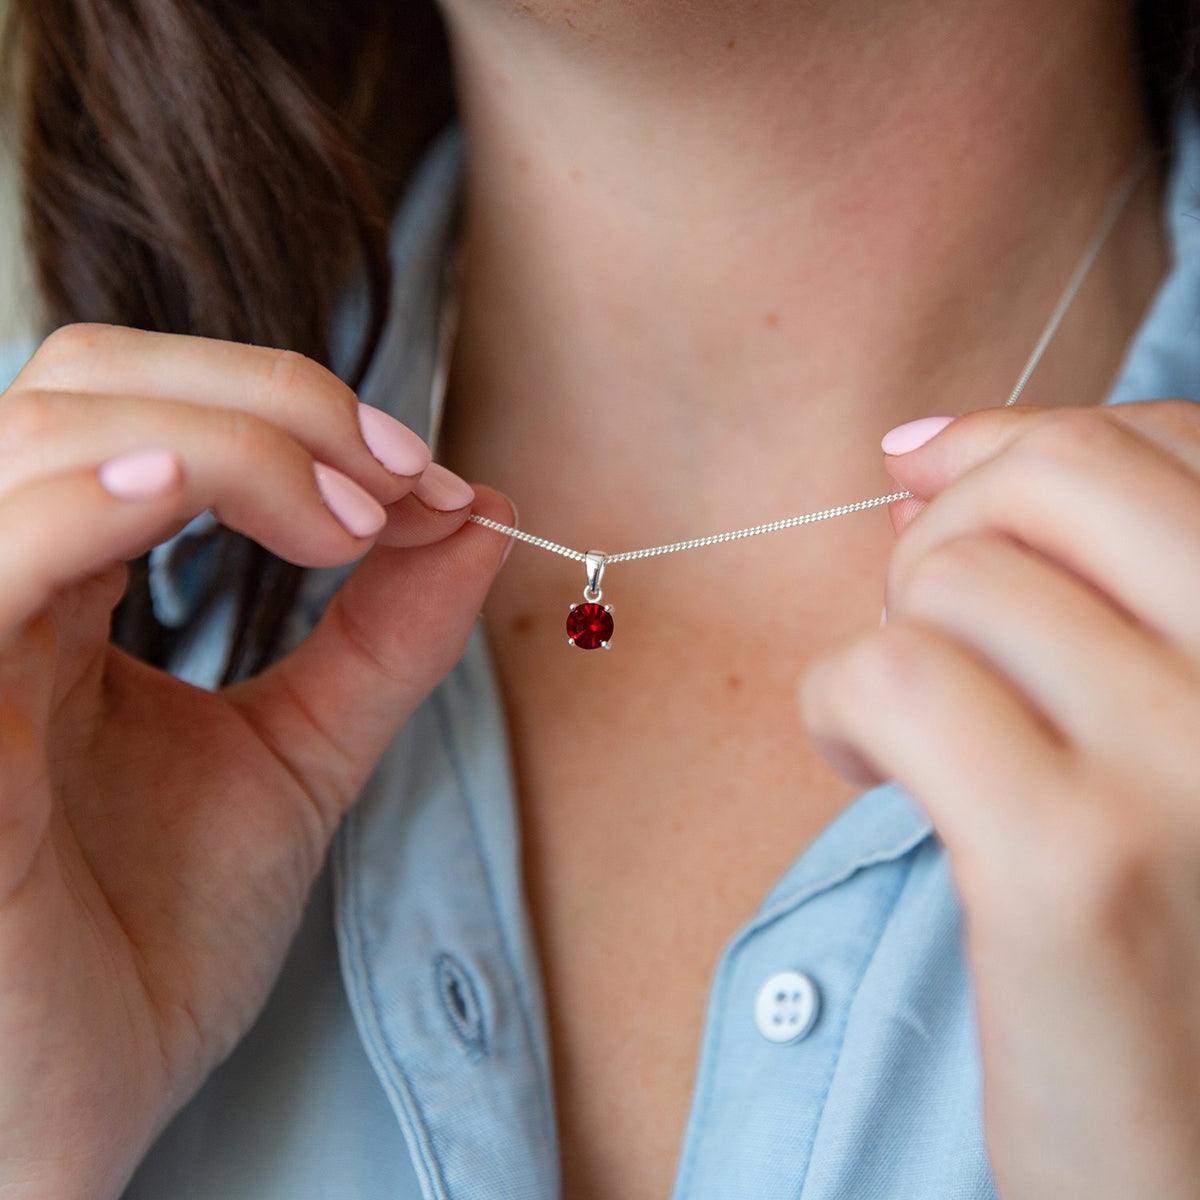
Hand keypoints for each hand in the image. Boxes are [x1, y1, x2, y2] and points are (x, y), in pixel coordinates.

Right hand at [0, 324, 512, 1198]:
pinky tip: (184, 497)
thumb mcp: (300, 760)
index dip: (295, 410)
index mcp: (66, 590)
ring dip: (221, 440)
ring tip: (348, 520)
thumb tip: (480, 515)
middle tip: (397, 479)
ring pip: (45, 436)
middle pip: (93, 381)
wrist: (76, 1108)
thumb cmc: (156, 941)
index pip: (151, 411)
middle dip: (270, 400)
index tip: (426, 479)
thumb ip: (385, 638)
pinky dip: (92, 500)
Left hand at [803, 402, 1199, 1198]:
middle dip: (947, 526)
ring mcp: (1199, 764)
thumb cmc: (1180, 930)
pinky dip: (840, 706)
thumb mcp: (1182, 727)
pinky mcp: (1072, 866)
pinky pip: (897, 678)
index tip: (929, 480)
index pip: (1156, 446)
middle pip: (1053, 475)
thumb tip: (923, 448)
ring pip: (953, 578)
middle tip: (925, 621)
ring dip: (891, 638)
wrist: (1197, 1160)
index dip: (1015, 448)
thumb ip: (1094, 574)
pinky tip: (862, 765)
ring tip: (912, 731)